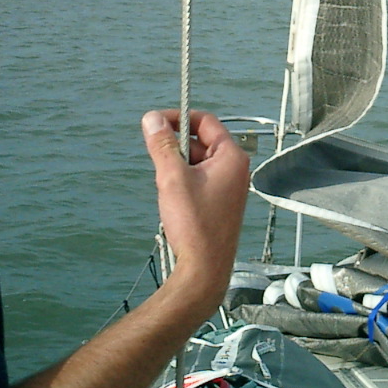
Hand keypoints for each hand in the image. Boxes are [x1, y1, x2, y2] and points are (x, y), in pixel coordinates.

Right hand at [141, 110, 248, 301]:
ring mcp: (230, 186)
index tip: (155, 122)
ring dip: (178, 165)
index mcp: (232, 157)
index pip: (206, 121)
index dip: (179, 117)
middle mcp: (236, 169)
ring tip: (166, 185)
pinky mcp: (221, 202)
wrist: (204, 269)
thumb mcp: (172, 177)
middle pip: (202, 140)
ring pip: (199, 161)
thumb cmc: (194, 224)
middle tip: (157, 157)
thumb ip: (163, 145)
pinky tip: (173, 198)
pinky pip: (200, 179)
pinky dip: (184, 180)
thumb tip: (152, 119)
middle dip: (176, 145)